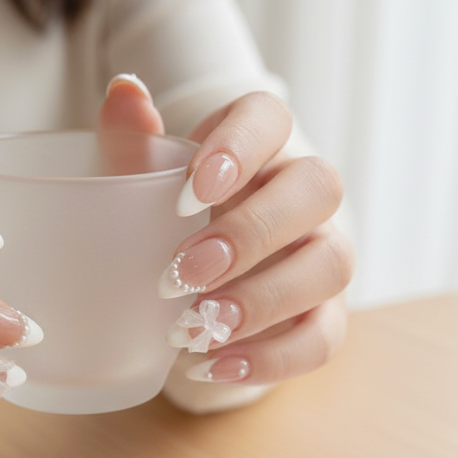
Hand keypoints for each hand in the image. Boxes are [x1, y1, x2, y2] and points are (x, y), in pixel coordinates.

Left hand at [102, 77, 351, 387]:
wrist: (197, 285)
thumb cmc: (169, 223)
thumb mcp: (142, 186)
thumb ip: (133, 144)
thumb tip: (125, 91)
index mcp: (261, 147)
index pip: (271, 118)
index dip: (239, 146)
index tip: (189, 191)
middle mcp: (305, 195)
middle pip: (317, 189)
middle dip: (249, 234)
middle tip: (180, 275)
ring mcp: (324, 255)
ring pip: (331, 265)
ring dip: (261, 301)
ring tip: (193, 331)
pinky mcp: (325, 316)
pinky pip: (322, 338)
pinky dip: (268, 358)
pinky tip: (211, 366)